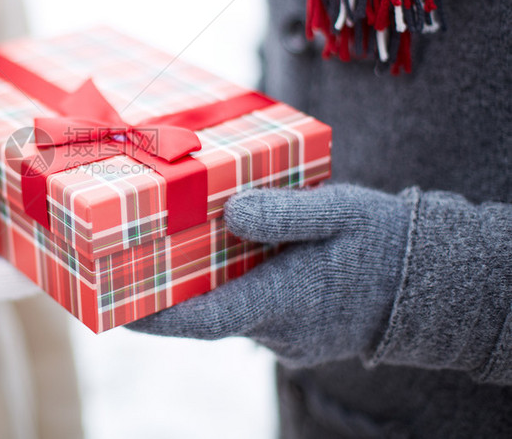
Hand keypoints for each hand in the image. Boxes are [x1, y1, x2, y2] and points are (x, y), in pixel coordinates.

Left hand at [128, 184, 418, 366]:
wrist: (426, 279)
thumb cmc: (380, 240)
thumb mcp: (337, 211)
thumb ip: (286, 213)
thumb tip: (233, 211)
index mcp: (283, 300)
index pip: (206, 319)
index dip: (158, 318)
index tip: (117, 311)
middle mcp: (279, 327)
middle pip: (208, 315)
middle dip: (167, 297)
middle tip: (124, 270)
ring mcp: (288, 334)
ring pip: (228, 312)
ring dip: (199, 290)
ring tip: (163, 255)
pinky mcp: (296, 330)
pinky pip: (250, 312)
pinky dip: (228, 290)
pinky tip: (219, 260)